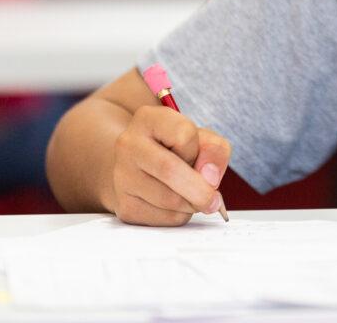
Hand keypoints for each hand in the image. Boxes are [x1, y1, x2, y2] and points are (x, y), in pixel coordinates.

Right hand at [108, 105, 231, 225]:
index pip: (183, 134)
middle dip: (200, 190)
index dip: (200, 151)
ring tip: (194, 197)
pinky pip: (161, 218)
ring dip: (191, 204)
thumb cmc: (176, 149)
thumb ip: (215, 150)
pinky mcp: (124, 205)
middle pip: (169, 170)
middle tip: (214, 201)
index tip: (200, 157)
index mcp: (147, 119)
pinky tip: (177, 205)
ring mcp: (122, 176)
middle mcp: (128, 144)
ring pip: (168, 200)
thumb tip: (210, 178)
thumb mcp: (201, 138)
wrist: (142, 167)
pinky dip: (179, 216)